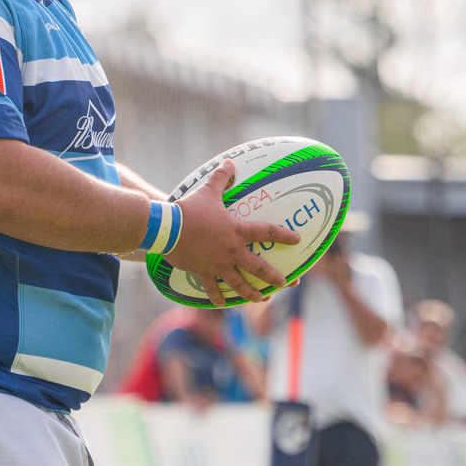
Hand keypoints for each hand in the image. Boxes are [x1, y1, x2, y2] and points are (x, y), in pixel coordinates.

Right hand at [161, 159, 300, 306]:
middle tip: (285, 283)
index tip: (297, 240)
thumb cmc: (190, 209)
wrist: (167, 228)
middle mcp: (232, 251)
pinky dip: (218, 297)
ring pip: (240, 284)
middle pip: (258, 268)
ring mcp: (218, 265)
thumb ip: (221, 177)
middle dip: (274, 277)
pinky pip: (213, 289)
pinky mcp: (203, 273)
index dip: (284, 235)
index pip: (266, 232)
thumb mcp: (207, 191)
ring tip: (261, 299)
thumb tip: (230, 162)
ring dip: (252, 294)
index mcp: (237, 231)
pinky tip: (224, 304)